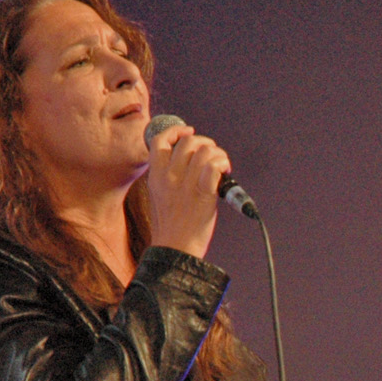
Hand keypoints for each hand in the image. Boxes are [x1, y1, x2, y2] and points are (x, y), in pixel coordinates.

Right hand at [146, 122, 229, 259]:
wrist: (175, 249)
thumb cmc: (171, 225)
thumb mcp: (160, 195)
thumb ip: (168, 175)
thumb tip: (189, 157)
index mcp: (155, 176)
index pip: (160, 140)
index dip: (177, 131)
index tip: (190, 132)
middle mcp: (168, 177)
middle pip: (188, 142)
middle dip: (205, 143)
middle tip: (213, 156)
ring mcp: (185, 186)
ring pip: (204, 151)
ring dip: (218, 154)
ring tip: (222, 165)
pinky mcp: (202, 195)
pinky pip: (213, 167)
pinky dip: (222, 164)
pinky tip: (225, 172)